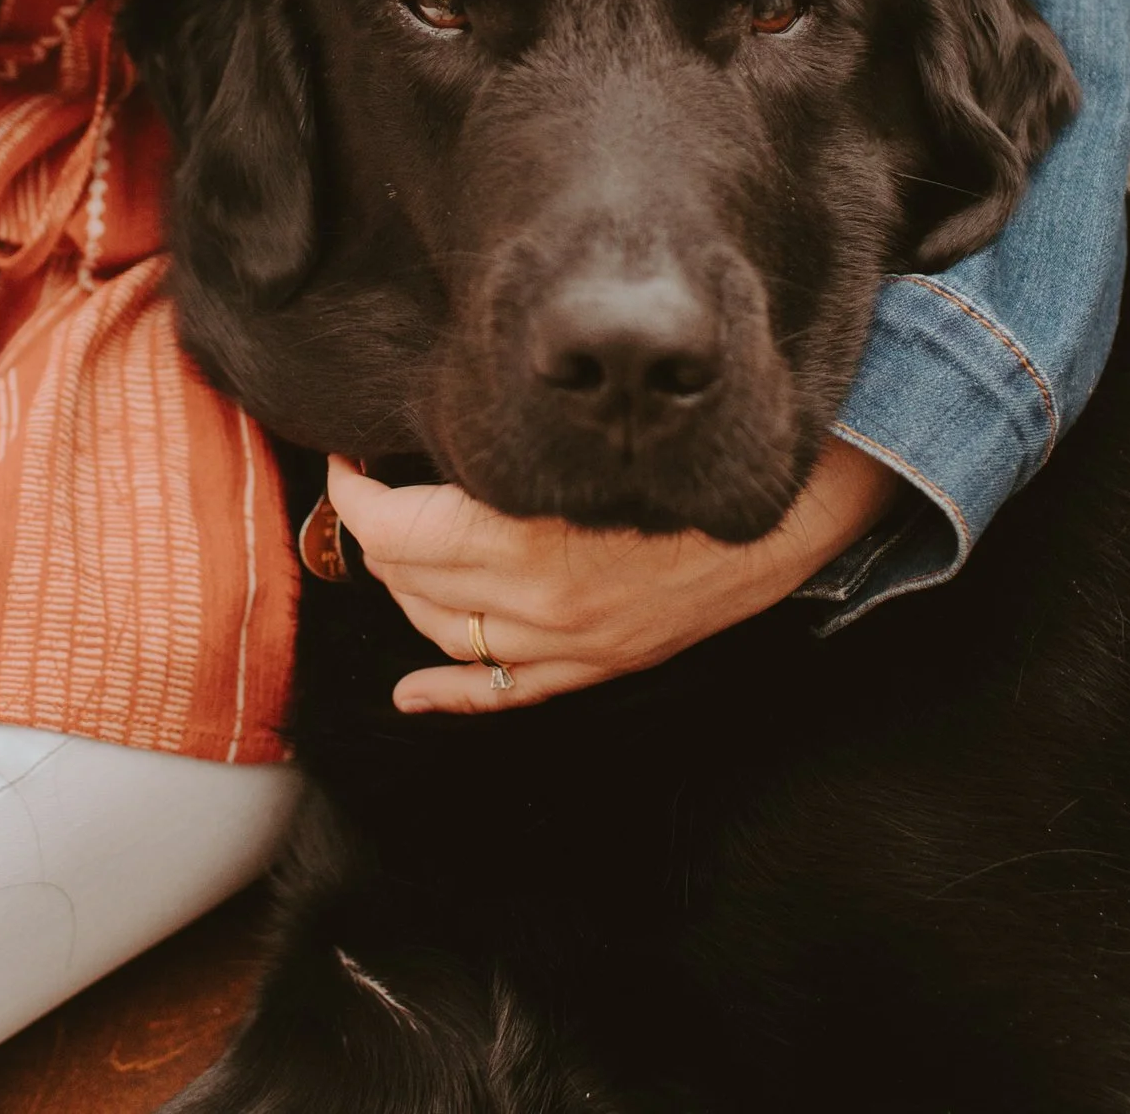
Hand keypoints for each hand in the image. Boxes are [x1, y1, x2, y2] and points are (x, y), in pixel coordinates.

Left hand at [327, 440, 905, 713]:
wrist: (779, 515)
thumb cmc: (683, 458)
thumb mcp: (583, 445)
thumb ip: (508, 449)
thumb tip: (431, 435)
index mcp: (526, 539)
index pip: (395, 528)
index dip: (354, 495)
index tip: (349, 463)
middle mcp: (537, 603)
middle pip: (408, 579)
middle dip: (374, 534)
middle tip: (371, 493)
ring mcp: (567, 644)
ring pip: (442, 632)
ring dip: (404, 592)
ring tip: (395, 551)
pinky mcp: (596, 665)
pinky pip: (505, 692)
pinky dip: (448, 694)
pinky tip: (412, 693)